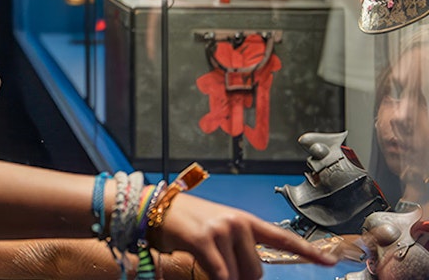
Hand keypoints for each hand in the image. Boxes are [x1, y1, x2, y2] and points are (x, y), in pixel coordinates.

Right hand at [150, 194, 334, 279]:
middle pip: (255, 271)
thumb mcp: (217, 228)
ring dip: (223, 278)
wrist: (153, 208)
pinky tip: (210, 272)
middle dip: (240, 278)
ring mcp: (222, 230)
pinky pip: (220, 273)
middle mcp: (237, 223)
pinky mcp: (205, 240)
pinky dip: (216, 278)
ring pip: (237, 275)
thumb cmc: (184, 221)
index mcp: (245, 220)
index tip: (329, 261)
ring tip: (205, 262)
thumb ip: (237, 247)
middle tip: (220, 269)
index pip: (282, 238)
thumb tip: (248, 275)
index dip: (308, 251)